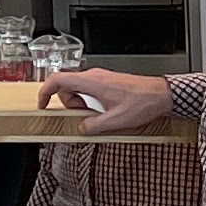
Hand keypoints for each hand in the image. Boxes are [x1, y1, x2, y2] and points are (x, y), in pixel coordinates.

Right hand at [39, 66, 174, 135]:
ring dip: (79, 103)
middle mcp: (94, 76)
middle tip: (80, 116)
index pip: (57, 80)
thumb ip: (93, 126)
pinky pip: (88, 89)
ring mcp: (101, 77)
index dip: (45, 92)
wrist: (162, 94)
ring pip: (77, 87)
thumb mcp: (115, 121)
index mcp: (91, 82)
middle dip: (67, 103)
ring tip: (94, 115)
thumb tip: (82, 128)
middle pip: (66, 86)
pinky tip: (102, 111)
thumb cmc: (143, 102)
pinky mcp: (107, 81)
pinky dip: (88, 100)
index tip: (43, 104)